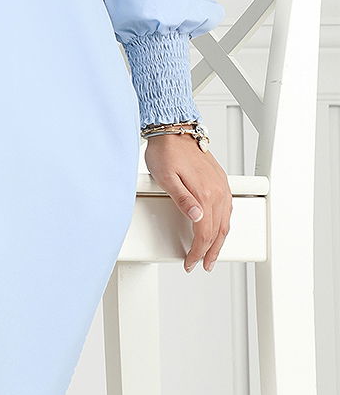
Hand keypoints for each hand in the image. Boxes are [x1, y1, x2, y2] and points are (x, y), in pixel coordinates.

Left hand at [143, 132, 231, 272]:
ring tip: (211, 253)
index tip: (190, 261)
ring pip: (226, 222)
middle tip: (202, 264)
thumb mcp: (166, 178)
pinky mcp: (220, 180)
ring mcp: (220, 185)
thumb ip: (182, 200)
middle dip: (210, 252)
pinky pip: (227, 209)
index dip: (197, 251)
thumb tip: (196, 218)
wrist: (173, 130)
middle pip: (218, 231)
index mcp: (204, 193)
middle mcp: (217, 190)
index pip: (205, 232)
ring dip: (219, 241)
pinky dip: (224, 224)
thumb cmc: (165, 152)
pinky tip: (218, 228)